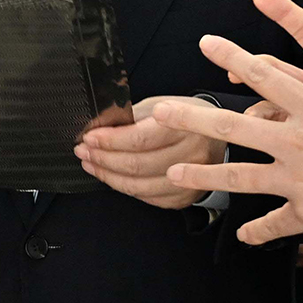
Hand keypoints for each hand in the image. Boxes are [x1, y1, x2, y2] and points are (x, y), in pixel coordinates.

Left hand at [73, 97, 225, 209]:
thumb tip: (98, 127)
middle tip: (84, 152)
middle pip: (137, 165)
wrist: (218, 135)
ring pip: (140, 186)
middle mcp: (192, 155)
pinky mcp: (185, 197)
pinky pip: (148, 197)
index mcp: (186, 126)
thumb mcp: (161, 105)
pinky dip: (126, 188)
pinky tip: (113, 177)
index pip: (140, 139)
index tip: (89, 138)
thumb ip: (132, 117)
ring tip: (92, 165)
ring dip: (109, 176)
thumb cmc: (186, 118)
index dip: (110, 141)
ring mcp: (190, 180)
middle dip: (103, 159)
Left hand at [159, 32, 302, 246]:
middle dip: (193, 120)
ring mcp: (296, 179)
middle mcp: (297, 142)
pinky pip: (274, 224)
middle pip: (234, 128)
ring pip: (239, 178)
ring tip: (173, 175)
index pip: (267, 76)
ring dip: (203, 177)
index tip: (207, 43)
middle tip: (161, 114)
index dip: (235, 56)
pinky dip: (259, 232)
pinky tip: (244, 237)